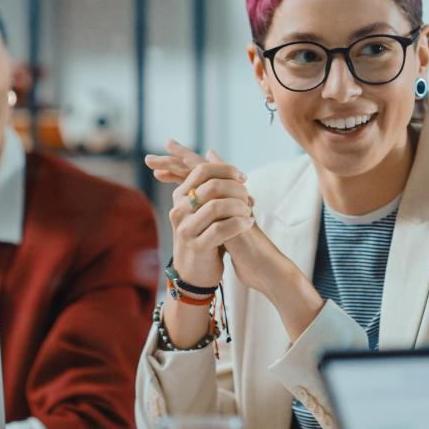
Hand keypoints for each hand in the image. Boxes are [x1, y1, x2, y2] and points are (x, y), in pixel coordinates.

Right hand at [150, 141, 254, 288]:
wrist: (194, 274)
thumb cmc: (203, 237)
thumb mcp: (202, 208)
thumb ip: (208, 183)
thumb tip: (212, 153)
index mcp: (179, 198)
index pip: (201, 170)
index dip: (225, 170)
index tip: (243, 177)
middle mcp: (178, 211)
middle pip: (210, 186)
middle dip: (235, 188)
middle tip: (250, 195)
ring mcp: (185, 229)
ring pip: (216, 206)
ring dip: (239, 206)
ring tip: (250, 211)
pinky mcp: (197, 247)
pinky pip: (221, 229)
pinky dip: (239, 224)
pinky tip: (249, 223)